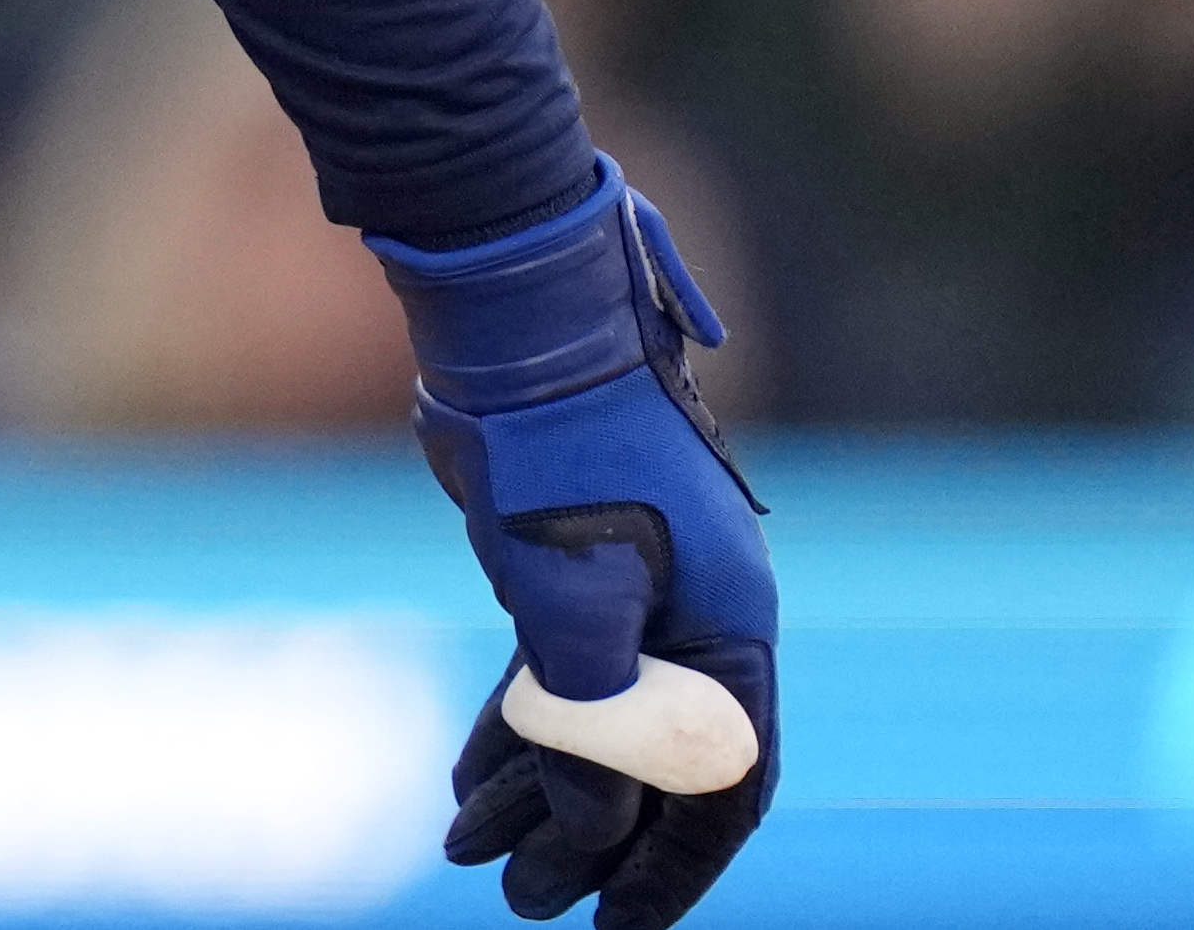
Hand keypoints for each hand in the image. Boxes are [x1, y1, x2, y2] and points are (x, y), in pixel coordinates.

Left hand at [378, 158, 777, 926]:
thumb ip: (589, 733)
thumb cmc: (560, 456)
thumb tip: (584, 835)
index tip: (617, 929)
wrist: (512, 324)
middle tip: (521, 904)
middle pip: (650, 764)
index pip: (723, 785)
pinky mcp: (570, 566)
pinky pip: (552, 678)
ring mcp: (635, 590)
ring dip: (534, 794)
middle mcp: (696, 618)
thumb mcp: (574, 613)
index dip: (672, 868)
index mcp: (730, 632)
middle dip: (585, 844)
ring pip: (590, 722)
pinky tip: (463, 782)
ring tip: (467, 854)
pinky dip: (512, 732)